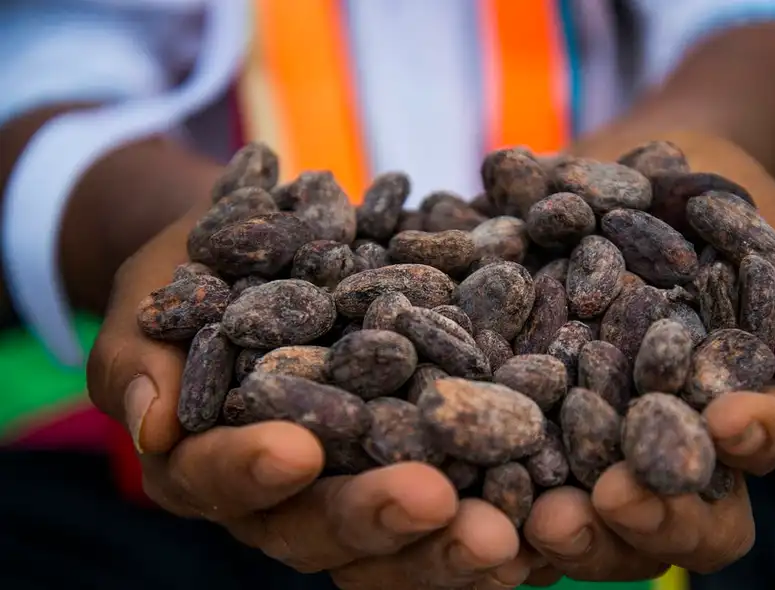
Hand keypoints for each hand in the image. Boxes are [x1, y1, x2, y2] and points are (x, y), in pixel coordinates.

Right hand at [86, 208, 531, 588]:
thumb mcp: (158, 287)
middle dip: (374, 518)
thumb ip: (142, 350)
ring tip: (507, 537)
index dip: (251, 469)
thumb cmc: (199, 262)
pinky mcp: (423, 464)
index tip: (292, 448)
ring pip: (398, 541)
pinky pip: (462, 502)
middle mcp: (284, 492)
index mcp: (208, 457)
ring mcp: (355, 485)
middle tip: (432, 503)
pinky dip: (502, 511)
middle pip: (321, 528)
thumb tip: (151, 421)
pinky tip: (548, 514)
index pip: (220, 476)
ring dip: (451, 543)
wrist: (270, 240)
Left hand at [521, 133, 774, 580]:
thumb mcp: (762, 221)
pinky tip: (456, 474)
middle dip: (652, 518)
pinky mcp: (516, 422)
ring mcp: (586, 441)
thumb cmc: (709, 191)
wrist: (616, 167)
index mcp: (735, 405)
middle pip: (674, 515)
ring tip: (536, 519)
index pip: (761, 443)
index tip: (728, 421)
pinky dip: (486, 485)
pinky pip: (502, 472)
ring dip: (569, 530)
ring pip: (589, 521)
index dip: (753, 440)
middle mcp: (660, 441)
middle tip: (612, 500)